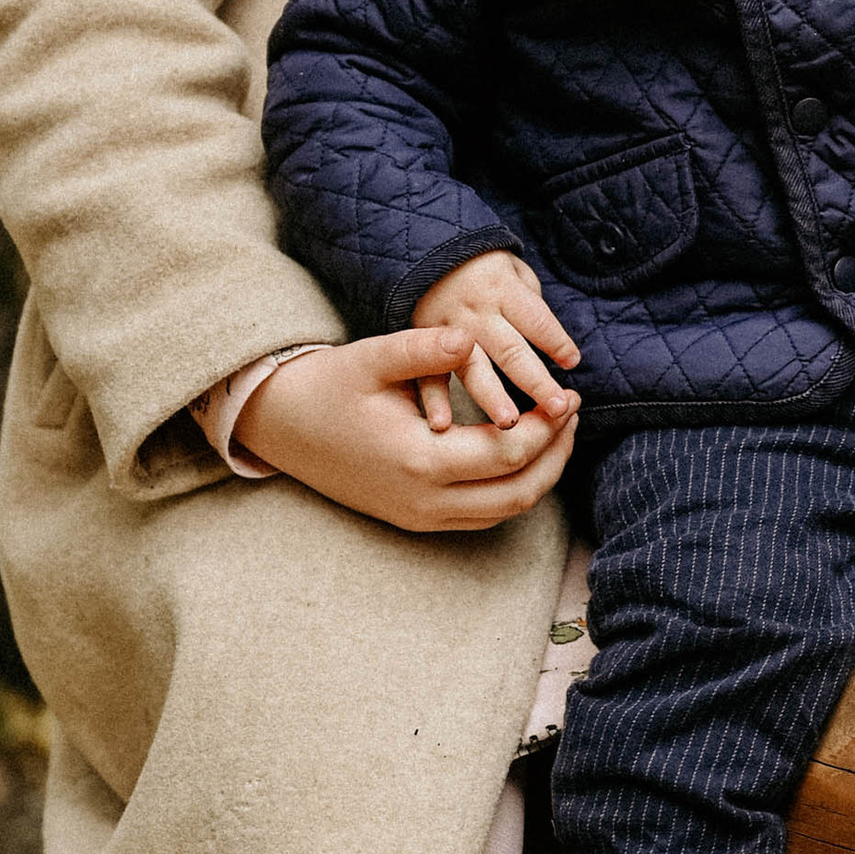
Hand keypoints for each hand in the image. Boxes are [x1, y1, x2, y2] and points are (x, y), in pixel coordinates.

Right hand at [239, 328, 575, 533]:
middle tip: (573, 413)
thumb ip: (423, 348)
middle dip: (556, 453)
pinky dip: (513, 488)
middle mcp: (423, 500)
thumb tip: (469, 336)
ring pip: (503, 511)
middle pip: (519, 493)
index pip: (508, 454)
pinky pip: (481, 515)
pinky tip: (522, 452)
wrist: (281, 425)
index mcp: (417, 460)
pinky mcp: (415, 518)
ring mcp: (419, 516)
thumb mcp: (371, 358)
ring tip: (557, 431)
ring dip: (540, 475)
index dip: (547, 426)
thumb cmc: (328, 386)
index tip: (569, 396)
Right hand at [411, 252, 580, 432]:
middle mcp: (476, 313)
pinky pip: (428, 376)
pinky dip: (434, 402)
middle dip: (535, 381)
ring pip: (472, 368)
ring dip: (491, 397)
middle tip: (557, 407)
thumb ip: (529, 302)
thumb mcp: (512, 267)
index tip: (572, 362)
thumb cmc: (481, 264)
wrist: (423, 249)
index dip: (555, 340)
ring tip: (510, 424)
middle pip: (510, 350)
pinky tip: (443, 426)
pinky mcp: (422, 344)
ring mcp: (447, 330)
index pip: (535, 319)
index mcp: (502, 290)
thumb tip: (550, 342)